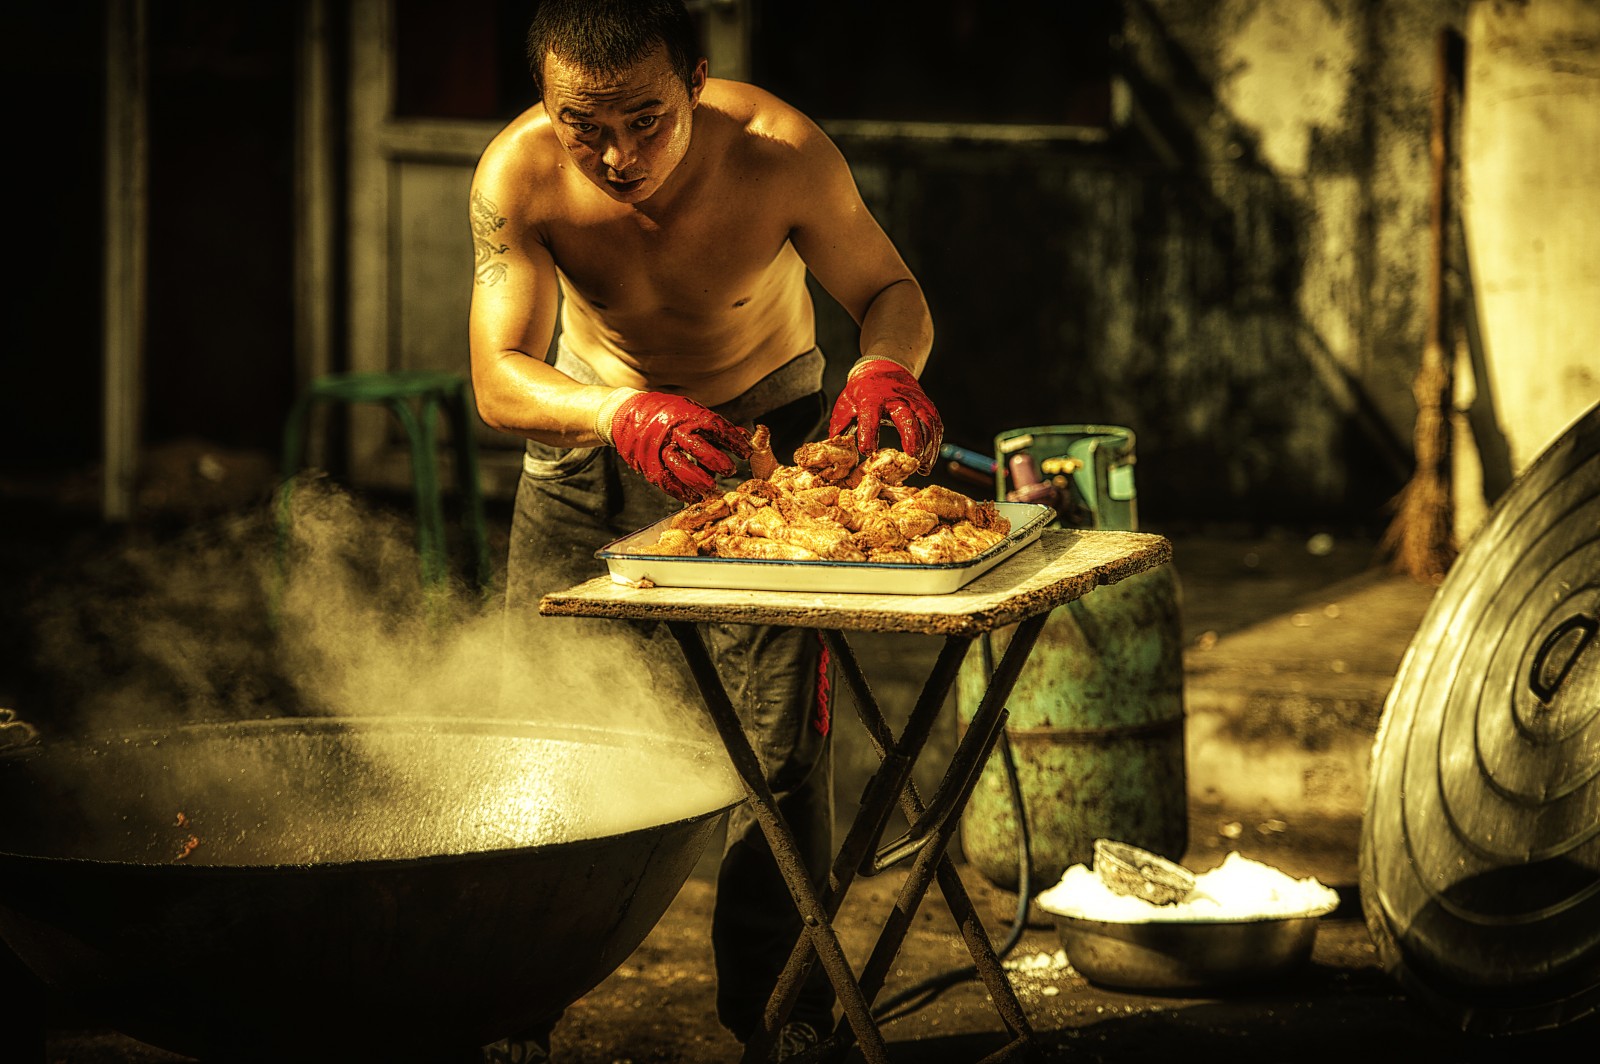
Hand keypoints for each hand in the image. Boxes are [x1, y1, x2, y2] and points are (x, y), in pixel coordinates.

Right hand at [608, 392, 753, 501]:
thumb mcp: (692, 413)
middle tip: (730, 470)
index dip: (733, 440)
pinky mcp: (649, 464)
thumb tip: (746, 436)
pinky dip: (680, 491)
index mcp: (687, 416)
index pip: (715, 427)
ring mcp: (659, 448)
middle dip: (716, 460)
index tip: (747, 452)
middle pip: (697, 447)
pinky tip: (693, 497)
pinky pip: (666, 480)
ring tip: (711, 489)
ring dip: (698, 480)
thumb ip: (716, 427)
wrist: (628, 414)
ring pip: (680, 466)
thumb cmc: (667, 414)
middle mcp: (673, 431)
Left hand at [829, 358, 942, 474]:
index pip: (870, 416)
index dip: (868, 434)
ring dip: (927, 445)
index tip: (868, 452)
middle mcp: (896, 397)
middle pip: (907, 417)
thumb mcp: (846, 403)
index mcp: (871, 397)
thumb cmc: (863, 389)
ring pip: (926, 421)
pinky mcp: (925, 403)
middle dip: (912, 440)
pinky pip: (935, 422)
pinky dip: (935, 441)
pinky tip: (929, 458)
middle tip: (911, 460)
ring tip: (922, 466)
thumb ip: (840, 425)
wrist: (884, 365)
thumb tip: (834, 449)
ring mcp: (913, 399)